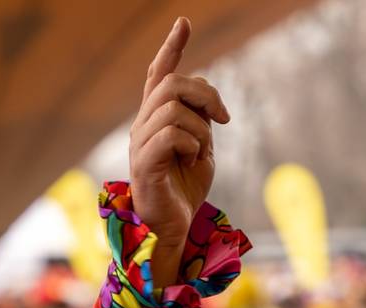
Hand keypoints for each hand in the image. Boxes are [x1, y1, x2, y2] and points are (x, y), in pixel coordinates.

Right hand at [129, 17, 229, 289]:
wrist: (174, 228)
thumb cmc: (185, 190)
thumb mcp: (201, 148)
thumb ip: (202, 121)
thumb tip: (209, 103)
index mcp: (156, 120)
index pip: (159, 75)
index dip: (172, 47)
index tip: (184, 22)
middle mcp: (143, 126)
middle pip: (172, 84)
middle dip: (206, 94)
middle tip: (225, 119)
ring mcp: (140, 145)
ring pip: (173, 109)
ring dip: (200, 129)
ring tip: (202, 153)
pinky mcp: (144, 165)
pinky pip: (170, 136)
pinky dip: (191, 145)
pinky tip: (193, 161)